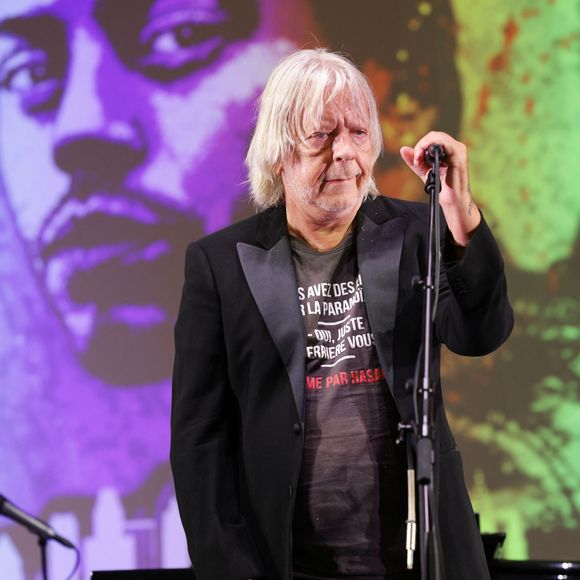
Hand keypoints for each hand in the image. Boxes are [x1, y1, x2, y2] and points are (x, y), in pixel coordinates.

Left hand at [400, 131, 480, 245]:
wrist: (452, 200)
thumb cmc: (442, 187)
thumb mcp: (424, 171)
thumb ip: (415, 160)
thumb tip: (403, 149)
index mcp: (448, 150)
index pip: (432, 138)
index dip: (420, 146)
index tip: (415, 159)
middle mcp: (455, 147)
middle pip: (434, 135)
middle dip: (421, 145)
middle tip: (416, 159)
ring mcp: (458, 150)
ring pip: (438, 137)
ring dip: (424, 146)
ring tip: (418, 159)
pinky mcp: (459, 156)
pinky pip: (445, 143)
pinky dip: (431, 147)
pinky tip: (424, 157)